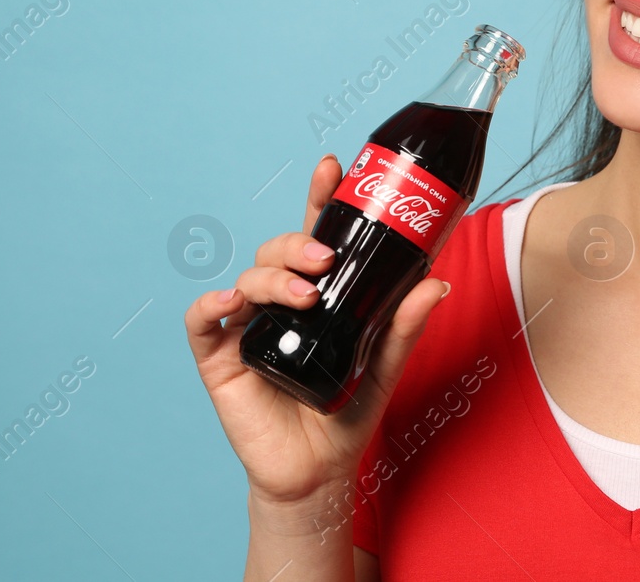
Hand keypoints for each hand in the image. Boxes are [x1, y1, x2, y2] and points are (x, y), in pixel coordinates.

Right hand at [183, 153, 451, 507]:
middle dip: (297, 243)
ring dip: (273, 275)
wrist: (318, 473)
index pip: (315, 235)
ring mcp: (247, 326)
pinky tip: (232, 301)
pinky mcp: (219, 358)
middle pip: (277, 249)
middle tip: (325, 259)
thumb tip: (437, 282)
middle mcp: (279, 302)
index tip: (332, 167)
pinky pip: (203, 320)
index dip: (319, 199)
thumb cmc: (348, 415)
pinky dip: (212, 302)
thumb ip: (405, 325)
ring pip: (248, 276)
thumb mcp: (384, 365)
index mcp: (316, 293)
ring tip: (304, 295)